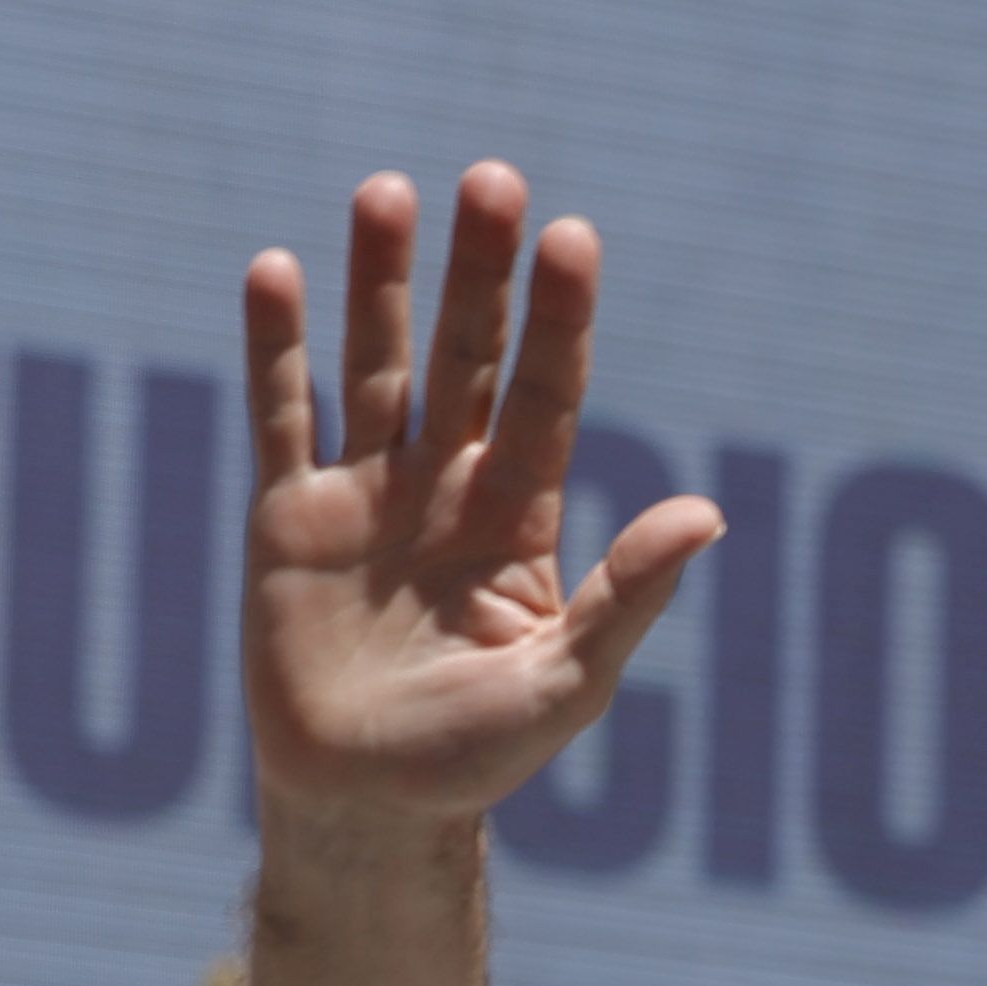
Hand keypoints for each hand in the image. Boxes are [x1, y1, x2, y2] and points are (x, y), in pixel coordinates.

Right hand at [242, 166, 718, 818]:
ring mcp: (367, 492)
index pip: (546, 396)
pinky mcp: (289, 515)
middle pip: (466, 356)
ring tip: (385, 191)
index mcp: (519, 517)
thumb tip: (710, 513)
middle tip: (492, 179)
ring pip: (376, 362)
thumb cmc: (475, 759)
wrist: (364, 806)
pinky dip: (276, 347)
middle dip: (478, 272)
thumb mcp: (564, 685)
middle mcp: (447, 485)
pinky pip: (282, 414)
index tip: (571, 239)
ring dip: (379, 280)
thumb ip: (627, 596)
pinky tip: (277, 271)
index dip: (557, 320)